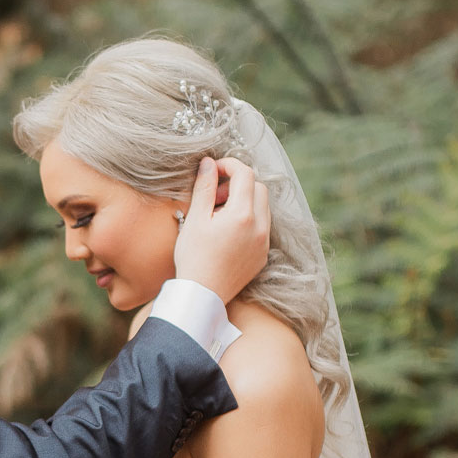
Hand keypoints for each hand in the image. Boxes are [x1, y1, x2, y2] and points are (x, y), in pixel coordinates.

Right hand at [171, 157, 270, 304]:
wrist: (202, 295)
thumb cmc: (194, 257)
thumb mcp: (196, 218)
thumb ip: (205, 187)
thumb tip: (209, 163)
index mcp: (242, 215)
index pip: (245, 174)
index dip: (229, 165)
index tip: (213, 170)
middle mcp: (260, 227)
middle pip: (258, 187)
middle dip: (238, 183)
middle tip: (216, 194)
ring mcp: (264, 242)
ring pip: (263, 207)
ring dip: (245, 201)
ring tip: (219, 214)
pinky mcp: (262, 255)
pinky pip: (262, 226)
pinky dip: (249, 219)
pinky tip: (227, 231)